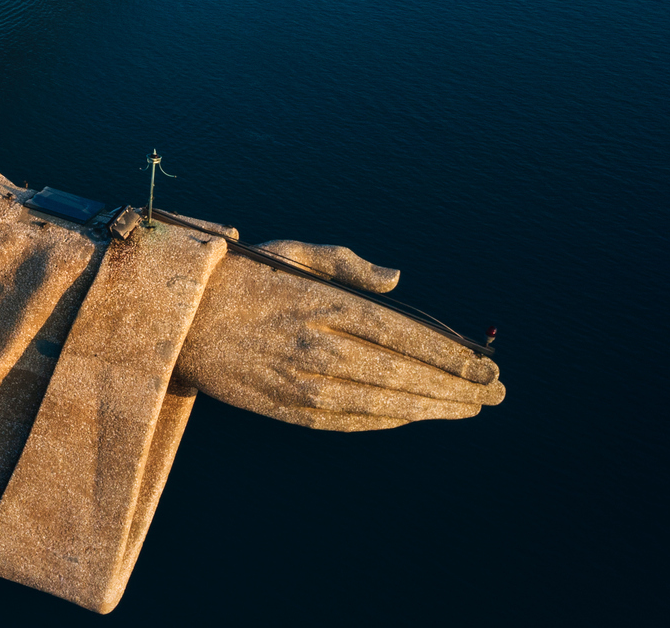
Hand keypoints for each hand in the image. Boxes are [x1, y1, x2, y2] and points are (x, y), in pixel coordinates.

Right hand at [174, 241, 503, 430]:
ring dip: (431, 406)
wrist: (175, 319)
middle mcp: (314, 345)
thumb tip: (398, 280)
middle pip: (401, 372)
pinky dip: (389, 418)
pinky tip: (415, 413)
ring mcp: (300, 382)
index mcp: (320, 302)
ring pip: (383, 401)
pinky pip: (350, 420)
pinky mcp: (285, 408)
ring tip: (469, 407)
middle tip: (495, 390)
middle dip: (455, 385)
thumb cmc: (241, 276)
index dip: (449, 354)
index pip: (401, 334)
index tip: (486, 363)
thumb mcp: (291, 250)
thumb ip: (348, 263)